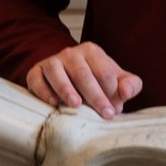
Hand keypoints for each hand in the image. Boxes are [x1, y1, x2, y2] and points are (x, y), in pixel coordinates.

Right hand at [22, 42, 142, 118]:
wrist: (66, 78)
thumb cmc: (96, 82)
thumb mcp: (117, 81)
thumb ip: (131, 85)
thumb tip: (125, 91)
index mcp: (92, 51)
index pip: (103, 70)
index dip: (111, 91)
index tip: (115, 110)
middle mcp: (71, 53)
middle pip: (82, 73)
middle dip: (95, 95)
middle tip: (105, 114)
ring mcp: (51, 62)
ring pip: (56, 71)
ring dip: (66, 88)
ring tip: (76, 105)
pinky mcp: (35, 72)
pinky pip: (36, 79)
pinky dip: (44, 91)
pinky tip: (54, 103)